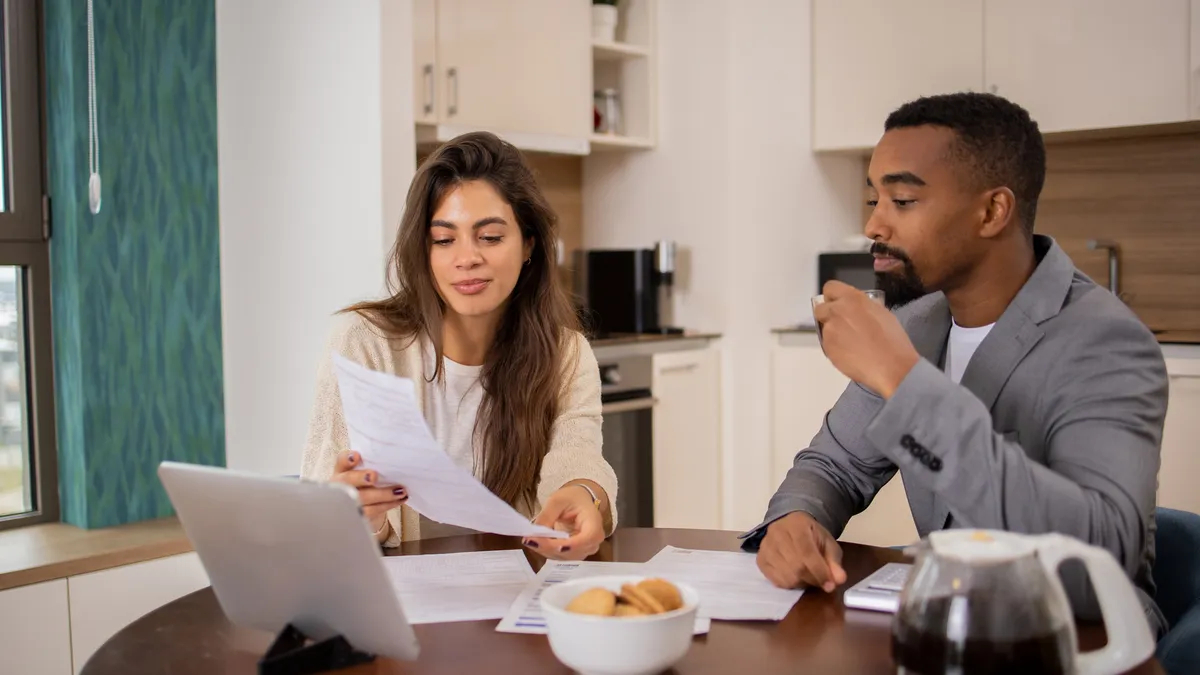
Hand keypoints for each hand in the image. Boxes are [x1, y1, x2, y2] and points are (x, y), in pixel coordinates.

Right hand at [329, 450, 407, 535]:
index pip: (342, 461)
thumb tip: (393, 457)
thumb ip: (372, 464)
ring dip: (383, 494)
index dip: (347, 459)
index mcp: (343, 470)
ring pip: (362, 498)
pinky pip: (373, 511)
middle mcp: (341, 485)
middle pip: (347, 480)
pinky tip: (400, 499)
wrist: (364, 507)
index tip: (356, 456)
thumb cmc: (367, 483)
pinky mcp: (358, 515)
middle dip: (360, 478)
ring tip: (400, 491)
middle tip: (373, 476)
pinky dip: (389, 504)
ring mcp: (348, 502)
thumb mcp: (366, 471)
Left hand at [523, 484, 604, 560]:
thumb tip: (534, 533)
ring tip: (530, 540)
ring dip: (546, 550)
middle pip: (573, 551)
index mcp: (594, 523)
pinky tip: (536, 543)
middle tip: (529, 539)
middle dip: (550, 547)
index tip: (549, 543)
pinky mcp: (576, 553)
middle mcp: (593, 541)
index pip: (586, 538)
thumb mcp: (557, 501)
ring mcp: (585, 550)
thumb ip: (547, 516)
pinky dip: (547, 551)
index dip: (569, 545)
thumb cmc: (572, 499)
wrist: (578, 503)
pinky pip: (561, 556)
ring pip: (565, 557)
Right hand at [756, 511, 846, 591]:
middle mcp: (776, 533)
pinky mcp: (760, 559)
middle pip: (796, 566)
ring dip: (801, 583)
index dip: (820, 571)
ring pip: (785, 576)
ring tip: (808, 576)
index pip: (807, 552)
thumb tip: (839, 580)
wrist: (791, 526)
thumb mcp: (828, 544)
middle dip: (812, 579)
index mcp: (796, 524)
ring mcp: (765, 547)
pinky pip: (775, 580)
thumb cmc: (812, 535)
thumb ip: (834, 562)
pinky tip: (796, 577)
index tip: (830, 585)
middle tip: (821, 581)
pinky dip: (789, 584)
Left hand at [814, 280, 919, 397]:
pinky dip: (836, 347)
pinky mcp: (827, 348)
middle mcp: (836, 311)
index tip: (837, 304)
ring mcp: (830, 330)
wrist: (890, 366)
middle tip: (842, 325)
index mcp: (852, 298)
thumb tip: (854, 307)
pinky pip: (828, 344)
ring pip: (825, 328)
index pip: (830, 287)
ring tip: (852, 343)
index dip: (833, 297)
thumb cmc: (892, 339)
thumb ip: (861, 306)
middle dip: (828, 315)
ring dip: (834, 332)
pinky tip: (851, 353)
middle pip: (820, 309)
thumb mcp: (880, 312)